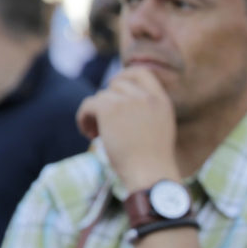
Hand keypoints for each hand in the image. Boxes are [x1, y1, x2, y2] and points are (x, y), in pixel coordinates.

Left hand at [76, 67, 177, 191]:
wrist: (151, 175)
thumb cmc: (153, 162)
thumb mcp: (159, 129)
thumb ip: (146, 111)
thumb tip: (117, 100)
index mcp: (162, 101)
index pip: (141, 72)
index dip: (124, 77)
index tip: (114, 92)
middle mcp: (147, 97)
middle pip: (117, 84)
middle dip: (108, 100)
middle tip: (105, 122)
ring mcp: (129, 101)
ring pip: (101, 95)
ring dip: (95, 113)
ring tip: (97, 133)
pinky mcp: (110, 109)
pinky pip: (89, 104)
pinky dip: (84, 118)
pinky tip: (88, 134)